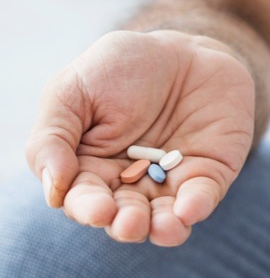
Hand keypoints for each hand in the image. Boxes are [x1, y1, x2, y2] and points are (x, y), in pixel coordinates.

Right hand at [25, 30, 255, 245]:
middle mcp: (131, 184)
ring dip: (163, 229)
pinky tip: (189, 209)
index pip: (84, 200)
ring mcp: (172, 181)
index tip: (97, 208)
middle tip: (128, 222)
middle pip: (125, 217)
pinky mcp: (209, 171)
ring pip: (165, 219)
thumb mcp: (72, 91)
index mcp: (90, 170)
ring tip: (162, 228)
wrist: (182, 49)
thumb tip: (54, 190)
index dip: (88, 208)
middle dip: (126, 224)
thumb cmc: (119, 68)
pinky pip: (203, 196)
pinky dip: (197, 205)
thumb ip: (53, 139)